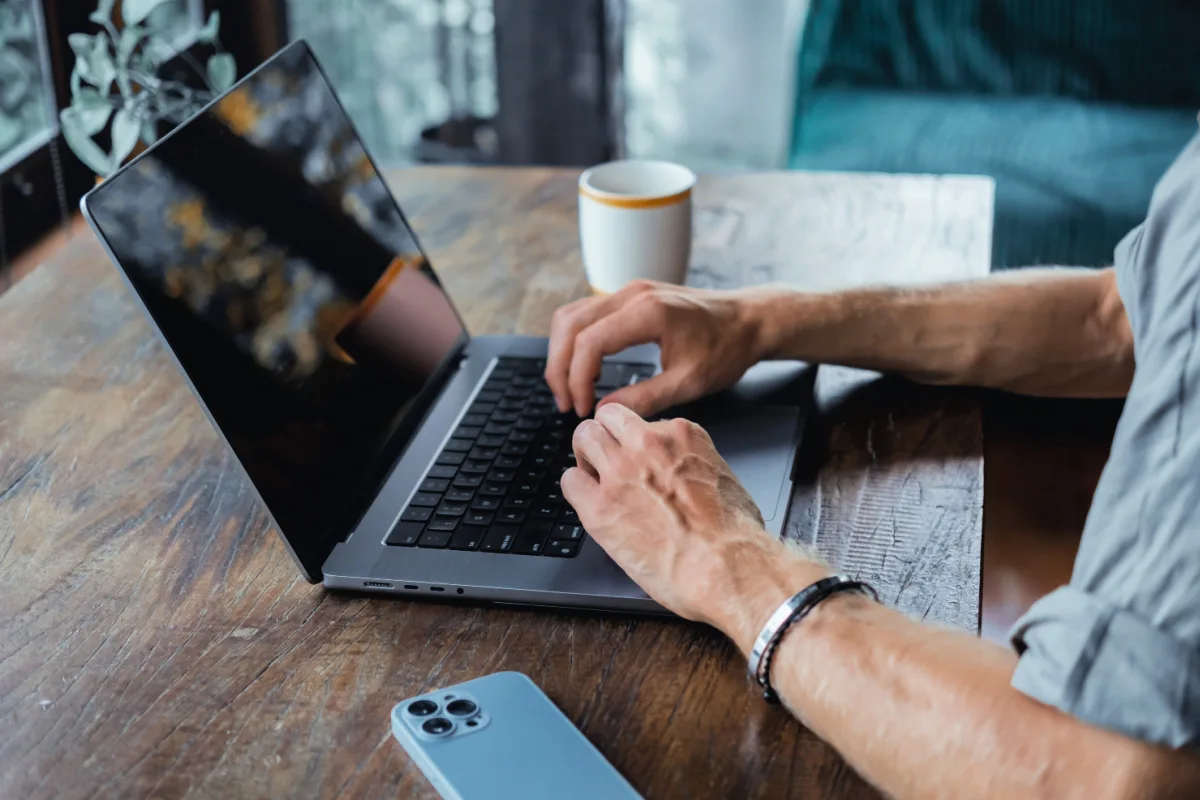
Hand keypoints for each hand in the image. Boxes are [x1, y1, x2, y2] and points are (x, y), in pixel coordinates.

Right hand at [544, 280, 775, 417]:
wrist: (750, 320)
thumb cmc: (727, 348)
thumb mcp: (689, 382)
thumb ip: (644, 398)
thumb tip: (603, 413)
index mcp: (647, 312)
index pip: (588, 342)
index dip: (577, 379)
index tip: (583, 408)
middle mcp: (632, 294)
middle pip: (569, 325)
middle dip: (559, 368)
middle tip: (566, 403)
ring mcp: (629, 291)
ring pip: (571, 315)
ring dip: (562, 352)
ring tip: (569, 389)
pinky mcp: (630, 296)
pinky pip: (586, 313)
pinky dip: (575, 340)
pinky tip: (582, 367)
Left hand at [562, 403, 828, 649]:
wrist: (728, 567)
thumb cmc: (735, 535)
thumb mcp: (723, 478)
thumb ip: (695, 466)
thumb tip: (686, 479)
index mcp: (681, 435)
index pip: (642, 422)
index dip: (635, 443)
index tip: (637, 459)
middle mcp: (647, 444)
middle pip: (608, 417)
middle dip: (605, 437)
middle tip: (606, 462)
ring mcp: (620, 472)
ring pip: (584, 437)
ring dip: (586, 456)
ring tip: (594, 480)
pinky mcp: (600, 506)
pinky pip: (570, 481)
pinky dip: (577, 490)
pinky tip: (591, 506)